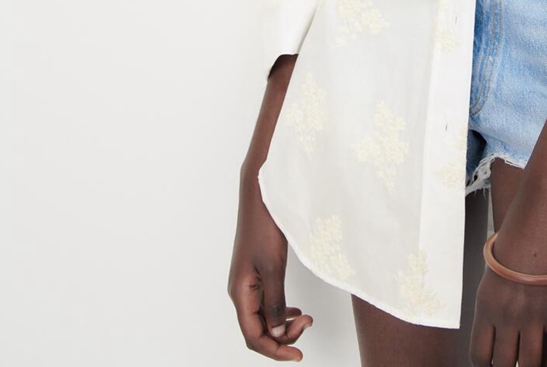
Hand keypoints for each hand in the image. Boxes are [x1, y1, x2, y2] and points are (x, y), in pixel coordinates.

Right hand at [227, 167, 313, 359]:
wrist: (260, 195)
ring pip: (262, 318)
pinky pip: (266, 303)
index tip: (298, 356)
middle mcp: (240, 291)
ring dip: (283, 324)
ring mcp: (247, 282)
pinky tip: (295, 311)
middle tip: (307, 324)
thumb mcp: (273, 268)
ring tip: (305, 319)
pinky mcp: (255, 273)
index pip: (253, 336)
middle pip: (258, 330)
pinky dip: (281, 312)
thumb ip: (275, 304)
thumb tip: (278, 334)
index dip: (275, 351)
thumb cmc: (264, 227)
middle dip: (283, 336)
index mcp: (240, 293)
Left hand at [469, 207, 546, 366]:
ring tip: (534, 363)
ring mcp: (533, 318)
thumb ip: (493, 302)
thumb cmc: (517, 242)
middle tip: (515, 363)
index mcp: (486, 306)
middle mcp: (506, 316)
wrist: (541, 223)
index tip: (494, 365)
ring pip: (531, 365)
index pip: (479, 354)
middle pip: (504, 364)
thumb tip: (497, 327)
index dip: (486, 366)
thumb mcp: (493, 272)